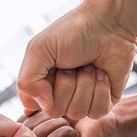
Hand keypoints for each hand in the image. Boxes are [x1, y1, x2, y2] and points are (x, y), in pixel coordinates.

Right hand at [17, 5, 136, 120]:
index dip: (41, 89)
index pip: (32, 106)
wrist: (109, 24)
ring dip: (85, 84)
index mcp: (39, 84)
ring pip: (77, 112)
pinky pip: (97, 112)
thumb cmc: (73, 32)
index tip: (51, 68)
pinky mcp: (103, 103)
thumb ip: (27, 81)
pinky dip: (100, 89)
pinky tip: (102, 73)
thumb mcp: (39, 50)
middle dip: (66, 84)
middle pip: (55, 111)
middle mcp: (59, 96)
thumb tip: (44, 106)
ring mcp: (81, 101)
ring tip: (88, 66)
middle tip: (72, 64)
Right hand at [21, 109, 119, 136]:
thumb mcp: (48, 101)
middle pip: (25, 131)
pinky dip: (66, 130)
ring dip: (58, 121)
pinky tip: (76, 133)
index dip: (32, 112)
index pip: (17, 125)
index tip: (50, 109)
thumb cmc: (79, 103)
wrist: (107, 113)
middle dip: (45, 115)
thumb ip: (30, 108)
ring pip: (38, 136)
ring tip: (70, 123)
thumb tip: (22, 113)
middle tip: (63, 115)